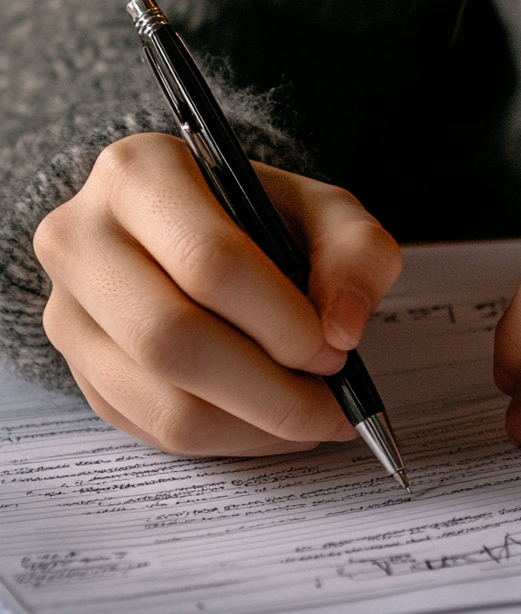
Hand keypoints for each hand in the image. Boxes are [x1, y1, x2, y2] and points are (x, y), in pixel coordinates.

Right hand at [34, 133, 400, 455]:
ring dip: (257, 426)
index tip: (335, 351)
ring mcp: (69, 311)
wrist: (204, 235)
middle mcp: (81, 237)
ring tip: (313, 417)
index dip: (283, 322)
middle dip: (271, 390)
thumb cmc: (266, 220)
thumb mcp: (329, 213)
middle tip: (332, 401)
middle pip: (172, 340)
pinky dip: (232, 439)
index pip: (209, 262)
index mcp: (142, 173)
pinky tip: (273, 421)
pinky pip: (157, 430)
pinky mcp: (81, 371)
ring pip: (164, 402)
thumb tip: (342, 330)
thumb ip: (357, 255)